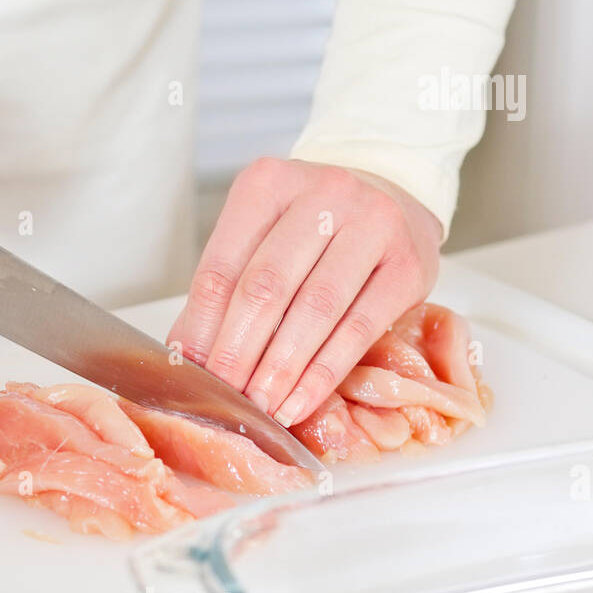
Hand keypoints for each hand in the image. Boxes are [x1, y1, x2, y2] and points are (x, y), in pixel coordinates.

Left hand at [170, 158, 441, 425]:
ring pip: (314, 309)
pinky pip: (358, 330)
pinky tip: (299, 404)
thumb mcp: (262, 241)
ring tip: (260, 408)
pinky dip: (322, 375)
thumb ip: (224, 292)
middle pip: (267, 287)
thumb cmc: (315, 231)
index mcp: (268, 183)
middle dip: (240, 353)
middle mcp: (324, 193)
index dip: (202, 329)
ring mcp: (373, 224)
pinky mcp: (408, 265)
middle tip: (226, 399)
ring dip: (281, 370)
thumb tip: (184, 358)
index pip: (222, 267)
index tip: (192, 376)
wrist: (395, 196)